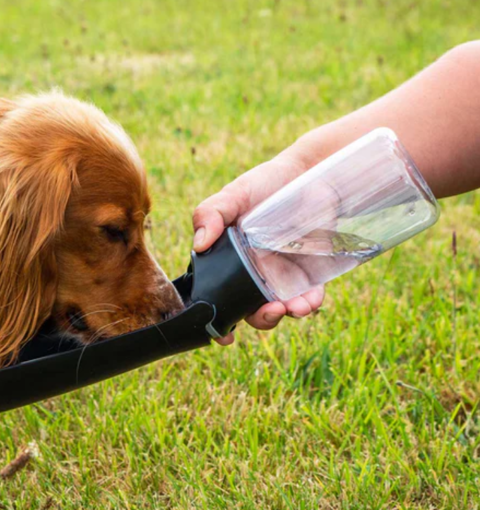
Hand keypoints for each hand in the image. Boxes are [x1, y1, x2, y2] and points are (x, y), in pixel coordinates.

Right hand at [192, 153, 324, 344]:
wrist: (310, 174)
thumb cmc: (265, 183)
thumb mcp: (233, 195)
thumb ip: (210, 213)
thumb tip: (199, 243)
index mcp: (225, 261)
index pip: (216, 296)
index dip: (216, 320)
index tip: (223, 335)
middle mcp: (251, 274)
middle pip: (248, 311)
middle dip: (259, 319)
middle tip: (269, 311)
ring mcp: (280, 276)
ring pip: (278, 309)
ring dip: (285, 315)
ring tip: (294, 307)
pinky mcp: (307, 274)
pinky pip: (308, 298)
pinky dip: (309, 304)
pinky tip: (311, 300)